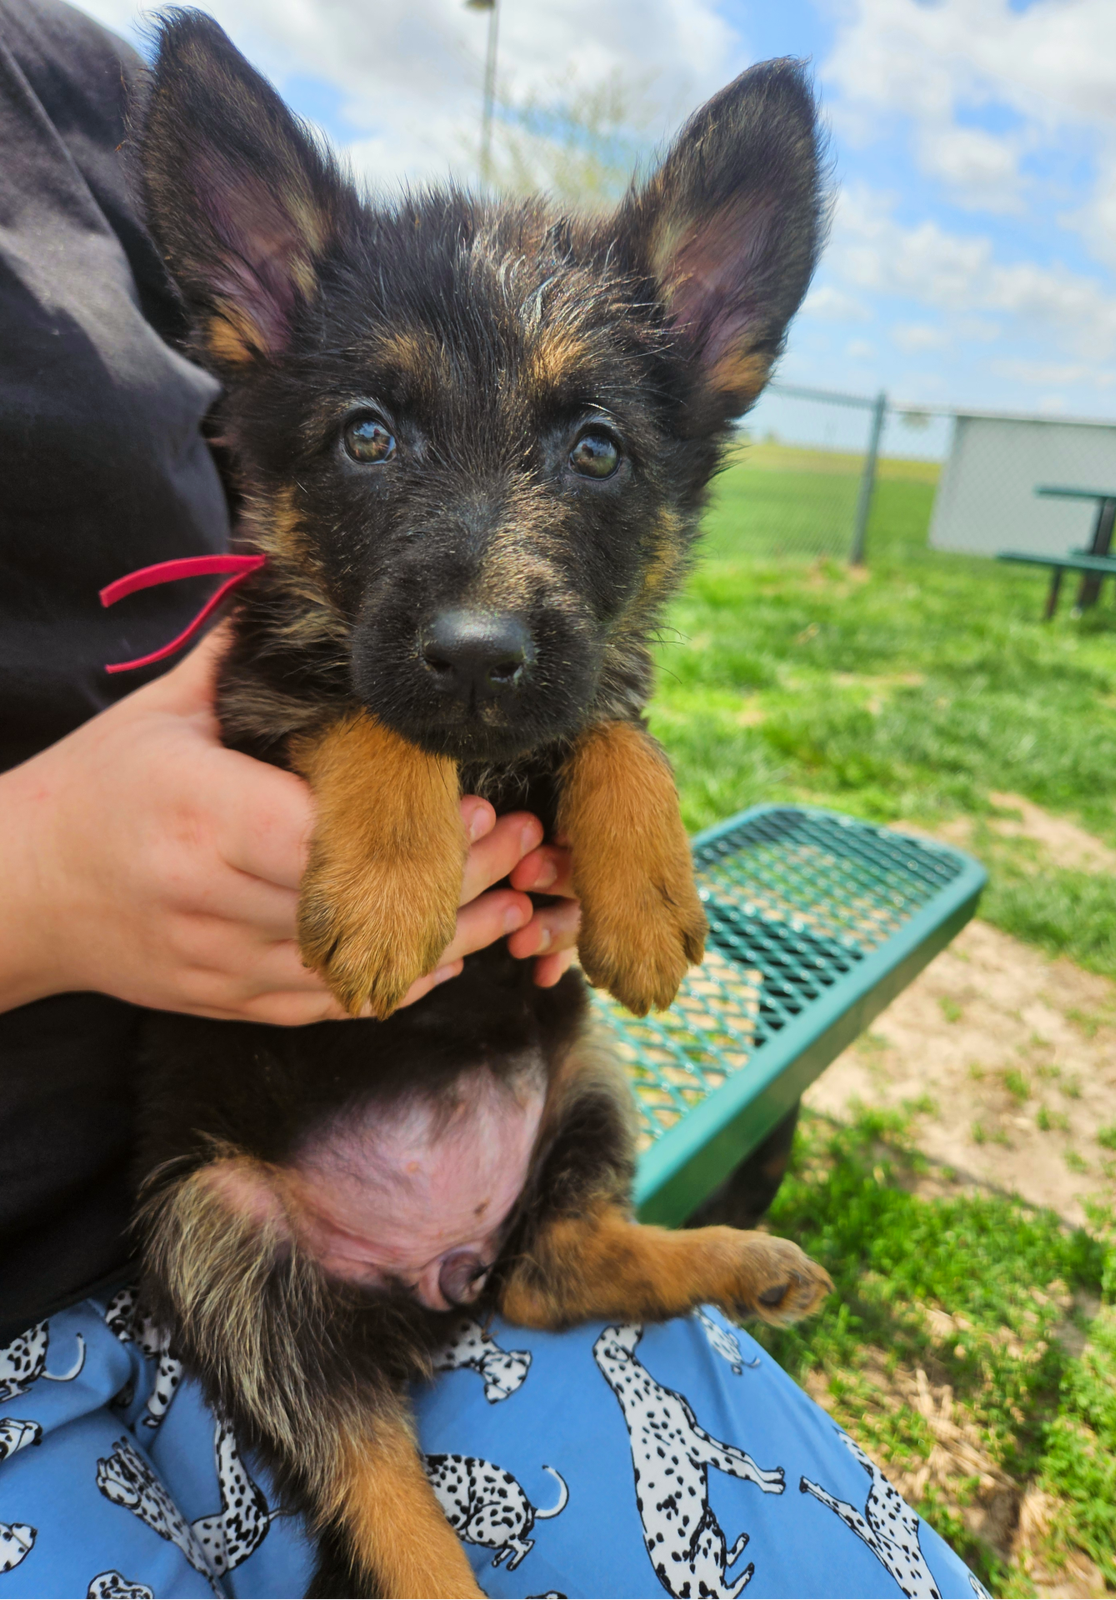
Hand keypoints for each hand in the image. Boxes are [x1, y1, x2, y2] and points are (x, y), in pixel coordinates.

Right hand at [0, 629, 577, 1023]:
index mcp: (198, 811)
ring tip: (519, 902)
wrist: (18, 891)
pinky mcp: (224, 1001)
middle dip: (456, 881)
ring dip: (448, 940)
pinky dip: (396, 984)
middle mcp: (207, 895)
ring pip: (356, 967)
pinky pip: (328, 1004)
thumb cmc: (97, 787)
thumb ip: (243, 663)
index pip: (327, 834)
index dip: (413, 835)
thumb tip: (314, 596)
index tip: (480, 808)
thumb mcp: (164, 713)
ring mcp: (217, 960)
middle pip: (359, 904)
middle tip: (527, 847)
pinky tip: (453, 954)